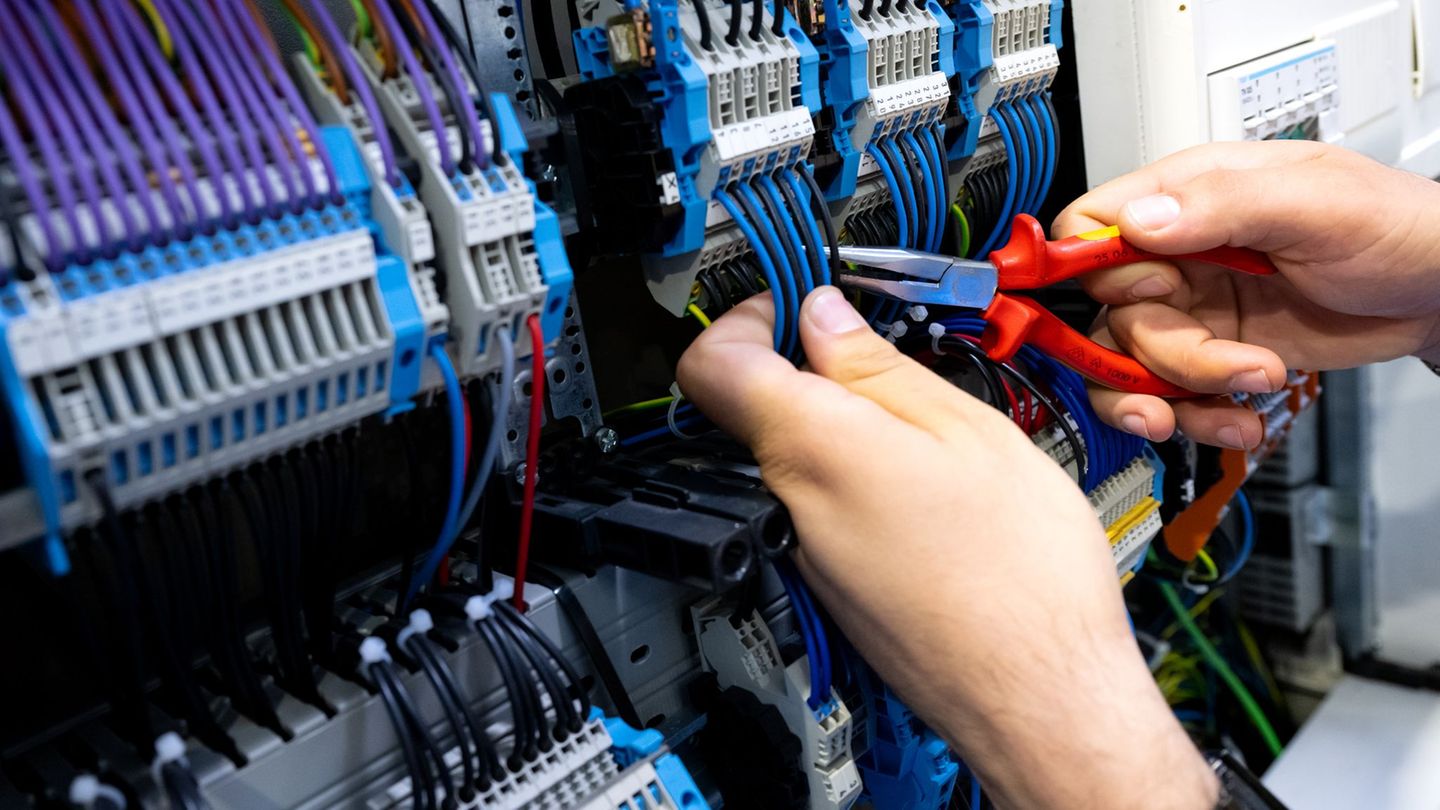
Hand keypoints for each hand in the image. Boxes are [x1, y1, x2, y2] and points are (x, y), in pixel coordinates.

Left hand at [678, 289, 1217, 808]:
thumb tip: (824, 319)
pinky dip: (858, 474)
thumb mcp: (968, 431)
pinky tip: (926, 483)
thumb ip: (880, 369)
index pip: (712, 363)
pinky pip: (821, 506)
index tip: (796, 297)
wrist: (1042, 701)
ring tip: (924, 422)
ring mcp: (805, 553)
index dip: (746, 315)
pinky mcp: (831, 585)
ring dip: (842, 421)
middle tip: (880, 348)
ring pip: (794, 457)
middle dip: (808, 364)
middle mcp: (790, 505)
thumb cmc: (1022, 577)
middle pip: (753, 408)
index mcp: (812, 449)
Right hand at [1054, 140, 1439, 447]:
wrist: (1438, 293)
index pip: (1091, 224)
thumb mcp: (1315, 201)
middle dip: (1160, 354)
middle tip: (1222, 362)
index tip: (1134, 297)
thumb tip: (1140, 219)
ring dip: (1179, 395)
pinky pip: (1169, 397)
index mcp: (1188, 197)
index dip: (1093, 266)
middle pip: (1112, 314)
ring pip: (1131, 366)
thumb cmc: (1393, 226)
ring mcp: (1193, 309)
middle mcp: (1178, 255)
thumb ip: (1224, 204)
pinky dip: (1198, 419)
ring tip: (1243, 394)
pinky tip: (1239, 418)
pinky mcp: (1213, 355)